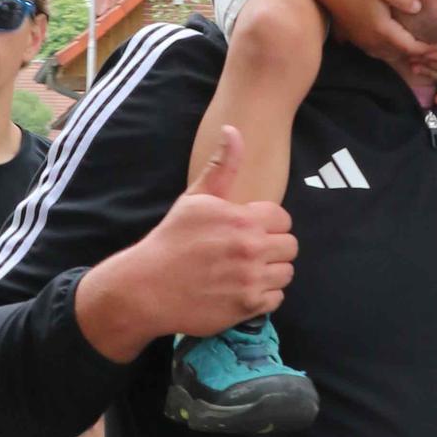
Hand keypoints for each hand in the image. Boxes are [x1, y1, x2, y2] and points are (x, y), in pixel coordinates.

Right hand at [77, 128, 297, 357]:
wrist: (147, 287)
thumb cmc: (171, 240)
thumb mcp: (195, 198)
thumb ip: (221, 166)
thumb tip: (232, 130)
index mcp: (242, 219)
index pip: (282, 219)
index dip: (266, 225)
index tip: (247, 231)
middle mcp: (251, 248)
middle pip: (290, 246)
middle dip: (272, 248)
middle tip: (247, 253)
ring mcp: (251, 279)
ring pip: (286, 272)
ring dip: (270, 272)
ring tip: (245, 271)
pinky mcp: (248, 306)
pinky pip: (277, 298)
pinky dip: (263, 295)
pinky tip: (242, 289)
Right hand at [326, 0, 428, 67]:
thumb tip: (418, 8)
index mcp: (383, 31)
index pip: (411, 48)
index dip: (428, 48)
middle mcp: (373, 42)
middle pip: (401, 55)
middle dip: (418, 54)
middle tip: (433, 48)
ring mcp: (363, 42)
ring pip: (389, 56)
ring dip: (403, 54)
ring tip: (417, 47)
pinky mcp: (356, 39)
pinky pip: (377, 52)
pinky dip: (390, 51)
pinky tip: (395, 43)